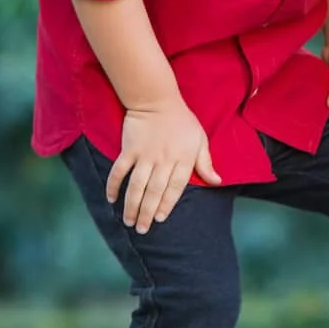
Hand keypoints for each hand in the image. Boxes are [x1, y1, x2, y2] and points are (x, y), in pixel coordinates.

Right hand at [108, 98, 220, 232]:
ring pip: (137, 186)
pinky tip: (111, 199)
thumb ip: (206, 163)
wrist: (156, 98)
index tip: (159, 219)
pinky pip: (119, 171)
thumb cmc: (181, 120)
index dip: (167, 205)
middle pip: (155, 192)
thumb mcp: (199, 139)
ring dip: (132, 205)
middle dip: (147, 213)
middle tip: (142, 229)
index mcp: (182, 159)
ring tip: (128, 221)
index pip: (175, 188)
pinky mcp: (129, 149)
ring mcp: (145, 155)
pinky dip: (114, 185)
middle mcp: (164, 160)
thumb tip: (217, 181)